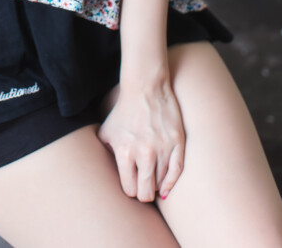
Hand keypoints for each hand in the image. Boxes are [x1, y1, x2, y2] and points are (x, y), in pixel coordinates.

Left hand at [97, 80, 184, 202]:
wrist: (144, 88)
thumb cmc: (123, 112)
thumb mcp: (106, 132)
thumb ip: (104, 156)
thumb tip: (105, 175)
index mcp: (124, 152)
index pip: (129, 190)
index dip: (130, 189)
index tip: (130, 184)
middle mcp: (144, 153)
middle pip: (146, 193)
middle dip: (143, 193)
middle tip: (141, 186)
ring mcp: (162, 148)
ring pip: (161, 184)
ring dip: (155, 183)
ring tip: (150, 175)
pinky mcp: (177, 142)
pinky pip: (177, 173)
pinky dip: (171, 184)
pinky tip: (165, 188)